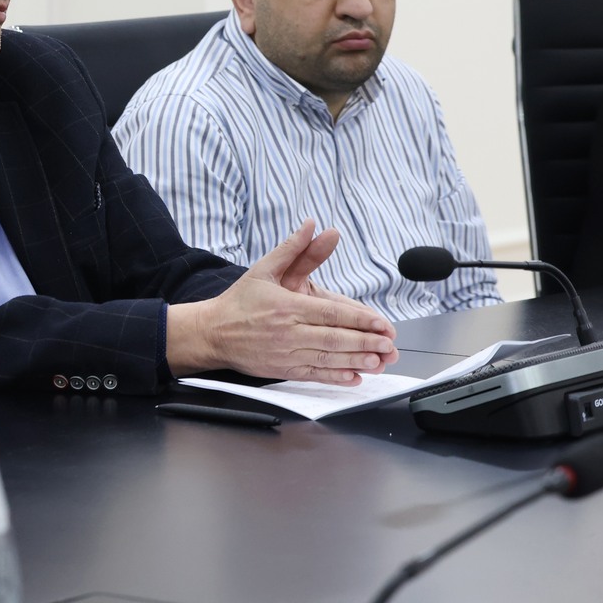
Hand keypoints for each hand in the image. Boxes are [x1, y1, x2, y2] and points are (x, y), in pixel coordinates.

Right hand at [167, 221, 398, 383]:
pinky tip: (354, 377)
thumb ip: (293, 249)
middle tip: (389, 344)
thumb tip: (312, 225)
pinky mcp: (283, 369)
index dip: (359, 319)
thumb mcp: (264, 269)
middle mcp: (288, 332)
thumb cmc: (239, 301)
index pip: (331, 313)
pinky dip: (336, 377)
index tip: (381, 322)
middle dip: (366, 342)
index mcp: (287, 306)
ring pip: (328, 359)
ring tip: (380, 360)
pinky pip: (314, 375)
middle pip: (335, 338)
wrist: (212, 333)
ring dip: (357, 361)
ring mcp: (286, 353)